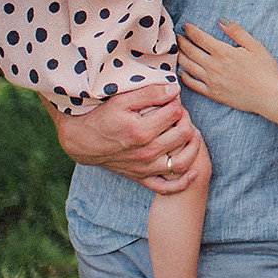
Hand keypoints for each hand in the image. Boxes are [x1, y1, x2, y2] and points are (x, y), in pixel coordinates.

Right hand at [49, 84, 199, 192]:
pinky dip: (183, 181)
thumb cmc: (103, 117)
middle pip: (183, 135)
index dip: (176, 103)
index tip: (171, 100)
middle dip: (186, 120)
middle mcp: (145, 152)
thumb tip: (175, 90)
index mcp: (141, 132)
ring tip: (192, 135)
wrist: (83, 142)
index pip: (175, 113)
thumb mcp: (122, 100)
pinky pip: (167, 187)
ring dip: (193, 147)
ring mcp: (145, 168)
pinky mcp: (142, 178)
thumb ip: (150, 93)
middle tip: (180, 115)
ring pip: (182, 162)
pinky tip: (193, 170)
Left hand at [179, 22, 277, 116]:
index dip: (190, 30)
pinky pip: (192, 84)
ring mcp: (211, 81)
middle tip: (176, 37)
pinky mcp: (212, 94)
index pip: (200, 38)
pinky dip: (184, 77)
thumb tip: (221, 21)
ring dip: (180, 56)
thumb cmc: (265, 70)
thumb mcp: (255, 46)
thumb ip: (236, 32)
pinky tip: (181, 72)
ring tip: (177, 51)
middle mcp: (213, 66)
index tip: (185, 26)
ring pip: (188, 66)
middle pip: (190, 51)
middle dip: (182, 42)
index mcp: (223, 52)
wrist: (268, 96)